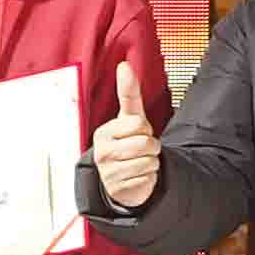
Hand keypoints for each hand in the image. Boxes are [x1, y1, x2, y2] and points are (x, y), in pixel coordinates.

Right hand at [88, 57, 158, 211]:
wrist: (121, 177)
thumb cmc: (126, 142)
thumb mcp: (129, 117)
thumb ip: (128, 92)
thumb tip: (125, 65)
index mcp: (103, 133)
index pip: (139, 125)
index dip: (145, 129)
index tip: (136, 134)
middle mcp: (102, 153)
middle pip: (146, 144)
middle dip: (151, 147)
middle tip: (140, 150)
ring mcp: (109, 173)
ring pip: (149, 162)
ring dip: (151, 163)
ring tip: (138, 163)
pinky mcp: (119, 190)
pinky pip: (148, 179)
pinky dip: (149, 178)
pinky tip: (137, 177)